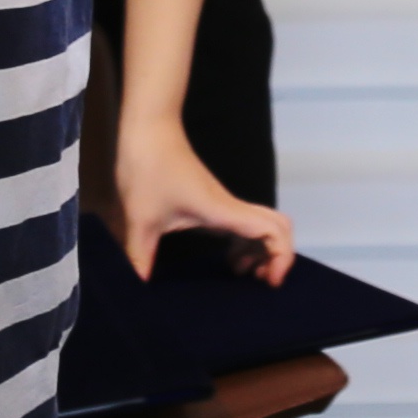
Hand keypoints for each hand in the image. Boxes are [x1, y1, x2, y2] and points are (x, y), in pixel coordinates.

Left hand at [94, 114, 296, 284]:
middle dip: (278, 256)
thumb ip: (139, 256)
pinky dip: (246, 242)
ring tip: (241, 274)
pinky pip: (243, 222)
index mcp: (221, 211)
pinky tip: (227, 258)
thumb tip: (135, 290)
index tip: (270, 282)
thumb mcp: (140, 217)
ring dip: (261, 250)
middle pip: (277, 226)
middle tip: (261, 281)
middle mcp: (228, 206)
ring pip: (262, 224)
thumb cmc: (148, 165)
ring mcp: (222, 202)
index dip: (282, 258)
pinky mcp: (212, 200)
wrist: (148, 128)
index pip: (271, 231)